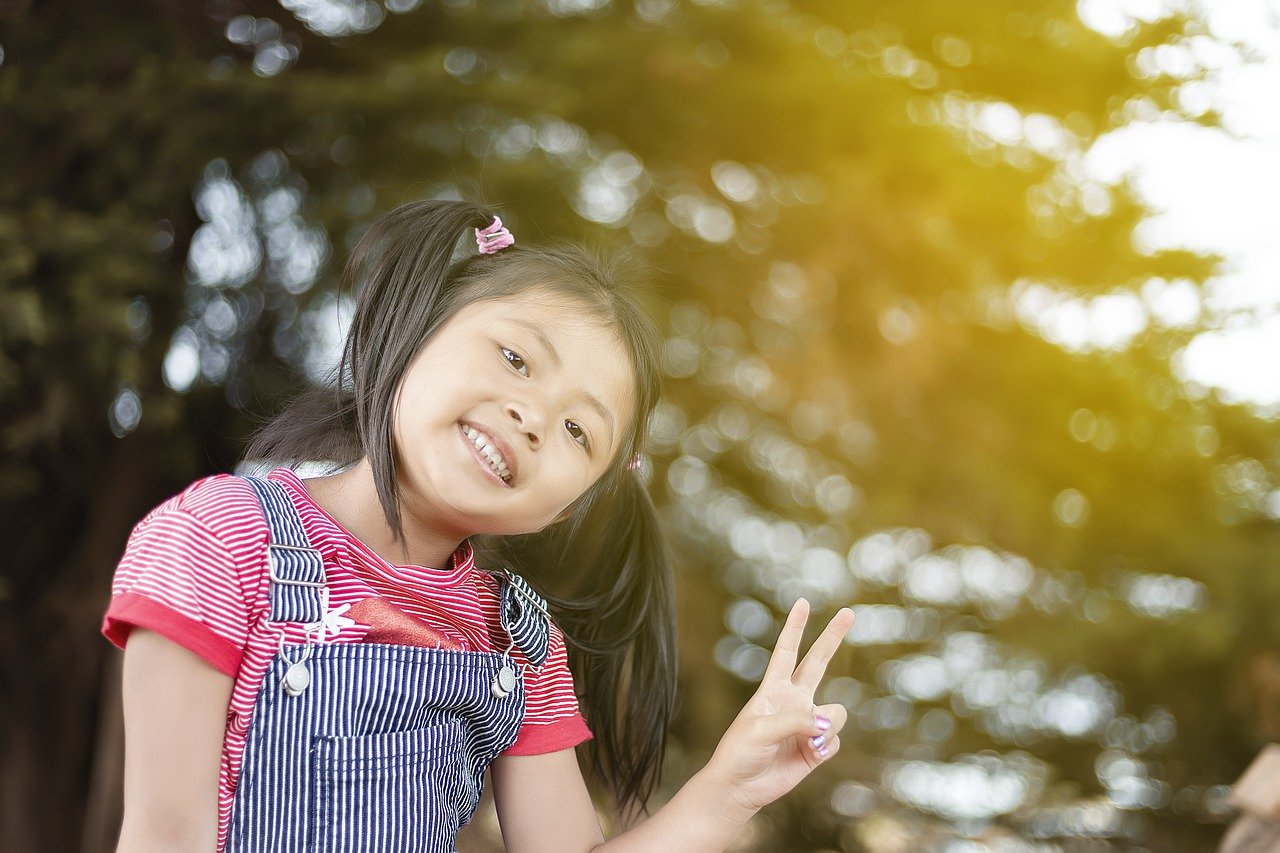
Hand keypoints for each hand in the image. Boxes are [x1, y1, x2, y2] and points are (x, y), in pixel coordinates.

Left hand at [701, 598, 854, 820]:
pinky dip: (824, 747)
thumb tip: (827, 722)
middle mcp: (794, 700)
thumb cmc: (741, 752)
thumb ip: (795, 720)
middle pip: (818, 661)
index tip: (802, 602)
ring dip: (825, 727)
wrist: (740, 787)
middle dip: (833, 636)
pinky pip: (834, 740)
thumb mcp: (761, 729)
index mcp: (774, 689)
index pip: (787, 650)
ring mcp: (808, 723)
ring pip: (836, 713)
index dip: (795, 627)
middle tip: (849, 612)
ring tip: (806, 741)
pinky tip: (808, 755)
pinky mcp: (817, 747)